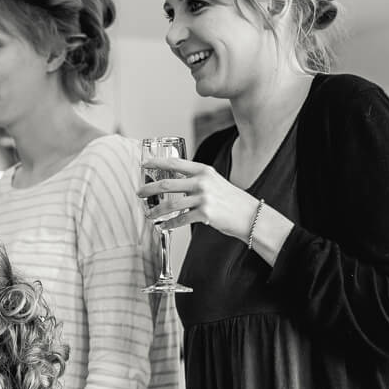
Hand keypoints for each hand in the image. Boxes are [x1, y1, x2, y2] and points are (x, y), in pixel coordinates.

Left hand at [140, 156, 260, 239]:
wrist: (249, 214)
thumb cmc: (230, 199)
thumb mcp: (214, 181)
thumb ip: (195, 179)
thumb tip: (174, 183)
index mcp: (203, 170)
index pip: (175, 163)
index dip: (156, 163)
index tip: (144, 164)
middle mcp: (202, 182)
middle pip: (166, 184)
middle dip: (148, 189)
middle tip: (139, 192)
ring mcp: (203, 198)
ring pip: (170, 205)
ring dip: (156, 211)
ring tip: (149, 214)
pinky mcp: (204, 213)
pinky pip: (180, 219)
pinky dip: (169, 224)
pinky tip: (163, 226)